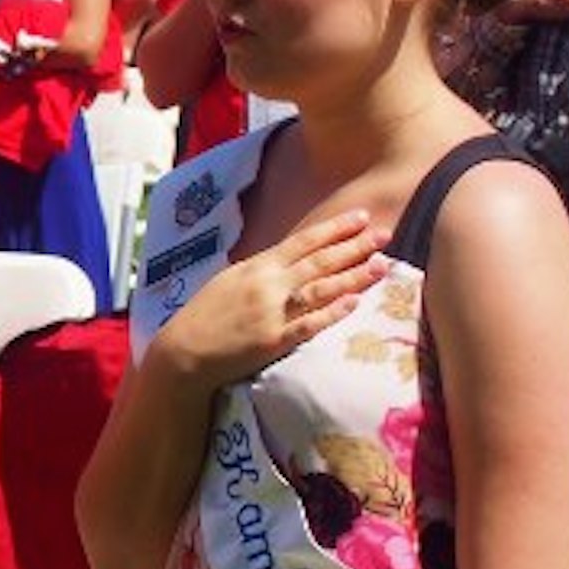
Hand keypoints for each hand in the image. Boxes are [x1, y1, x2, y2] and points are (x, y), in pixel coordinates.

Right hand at [151, 210, 389, 389]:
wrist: (183, 352)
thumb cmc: (203, 315)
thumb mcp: (228, 280)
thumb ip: (259, 270)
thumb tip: (287, 260)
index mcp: (255, 266)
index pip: (303, 242)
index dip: (335, 229)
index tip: (362, 217)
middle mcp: (267, 285)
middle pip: (319, 261)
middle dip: (354, 246)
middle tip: (385, 234)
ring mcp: (272, 313)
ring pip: (321, 289)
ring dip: (354, 276)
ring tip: (382, 264)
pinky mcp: (274, 341)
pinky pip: (310, 324)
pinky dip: (333, 312)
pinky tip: (355, 302)